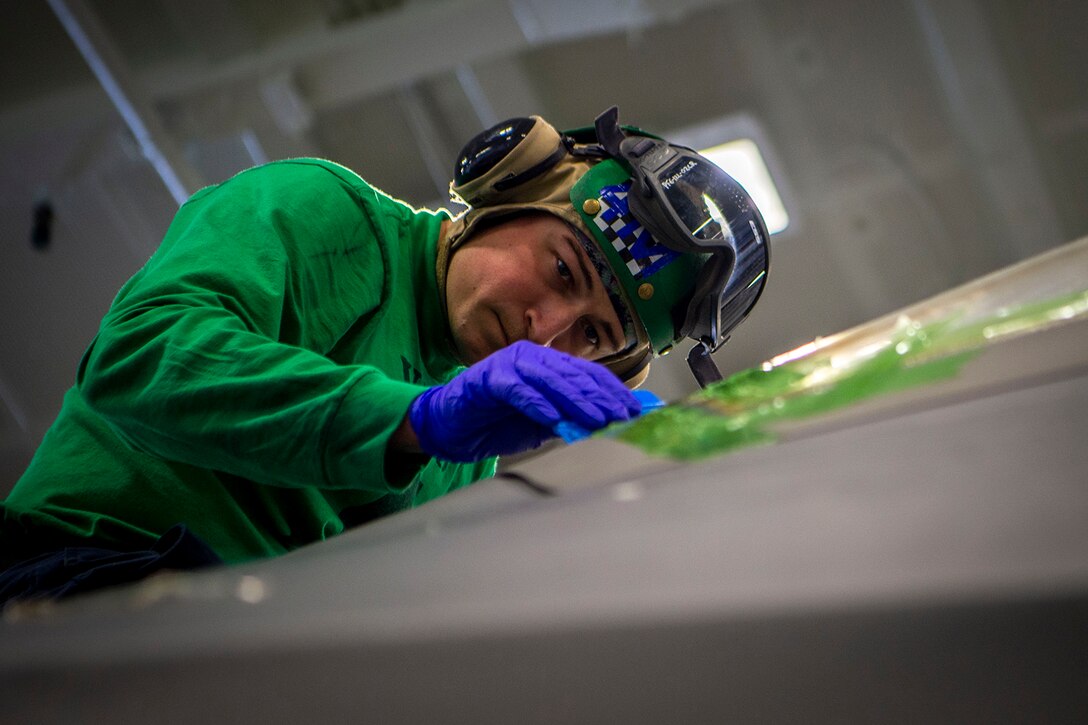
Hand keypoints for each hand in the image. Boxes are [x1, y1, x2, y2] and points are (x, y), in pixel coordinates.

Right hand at [408, 340, 640, 461]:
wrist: (451, 428)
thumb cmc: (498, 423)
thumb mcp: (544, 423)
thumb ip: (574, 419)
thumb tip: (612, 423)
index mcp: (548, 364)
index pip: (588, 374)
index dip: (613, 392)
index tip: (635, 412)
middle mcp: (532, 357)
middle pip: (574, 375)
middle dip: (601, 398)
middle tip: (622, 417)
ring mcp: (509, 363)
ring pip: (551, 380)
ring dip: (576, 402)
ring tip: (597, 420)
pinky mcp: (489, 378)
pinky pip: (519, 390)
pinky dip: (538, 405)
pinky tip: (555, 419)